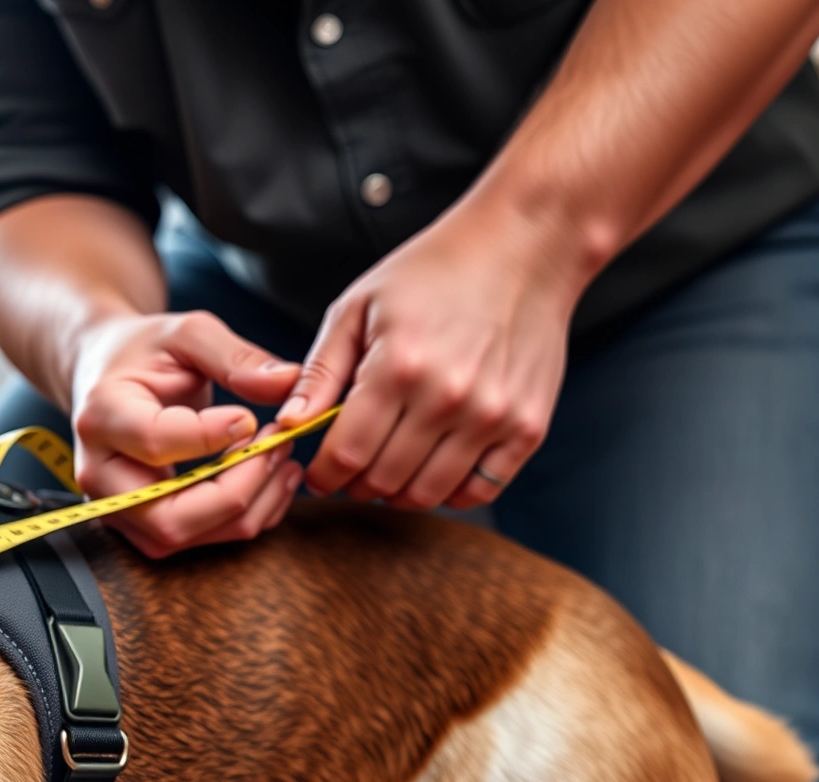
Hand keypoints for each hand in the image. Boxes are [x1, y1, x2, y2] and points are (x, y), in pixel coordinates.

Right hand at [69, 311, 303, 557]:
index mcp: (102, 415)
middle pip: (169, 517)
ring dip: (249, 508)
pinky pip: (195, 540)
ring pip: (184, 538)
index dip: (212, 437)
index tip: (251, 418)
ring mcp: (116, 507)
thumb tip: (287, 384)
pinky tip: (271, 479)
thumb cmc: (142, 352)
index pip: (156, 442)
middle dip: (238, 491)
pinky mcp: (139, 524)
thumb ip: (235, 357)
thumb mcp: (187, 334)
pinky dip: (243, 517)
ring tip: (284, 460)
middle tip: (278, 448)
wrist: (105, 375)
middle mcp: (100, 473)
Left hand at [277, 201, 583, 509]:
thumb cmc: (434, 272)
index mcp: (397, 366)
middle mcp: (447, 398)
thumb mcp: (359, 307)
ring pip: (429, 494)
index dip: (324, 475)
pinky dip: (450, 492)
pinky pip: (481, 489)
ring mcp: (493, 416)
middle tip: (352, 469)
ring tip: (388, 470)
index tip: (318, 475)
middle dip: (356, 483)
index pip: (347, 455)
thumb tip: (290, 424)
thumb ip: (320, 371)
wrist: (523, 249)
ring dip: (398, 493)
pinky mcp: (529, 426)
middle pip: (384, 480)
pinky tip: (432, 469)